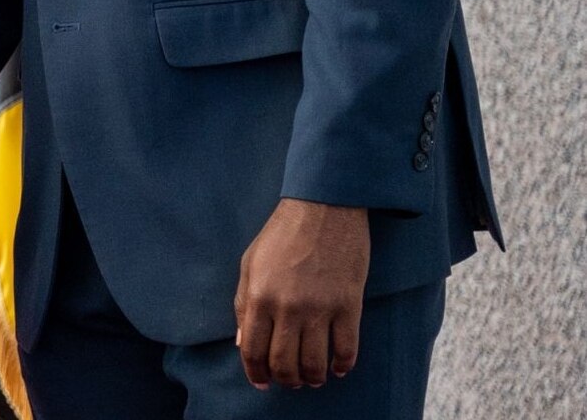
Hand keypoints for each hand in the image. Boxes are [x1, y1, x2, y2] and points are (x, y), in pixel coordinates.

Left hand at [235, 198, 369, 389]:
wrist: (323, 208)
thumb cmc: (282, 234)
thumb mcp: (250, 263)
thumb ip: (242, 304)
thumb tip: (243, 343)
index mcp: (259, 296)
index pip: (253, 349)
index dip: (256, 372)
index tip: (261, 382)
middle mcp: (287, 308)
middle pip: (284, 363)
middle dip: (285, 380)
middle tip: (290, 381)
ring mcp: (319, 309)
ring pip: (315, 364)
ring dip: (313, 378)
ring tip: (312, 377)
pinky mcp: (348, 306)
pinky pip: (346, 351)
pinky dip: (342, 367)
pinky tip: (338, 369)